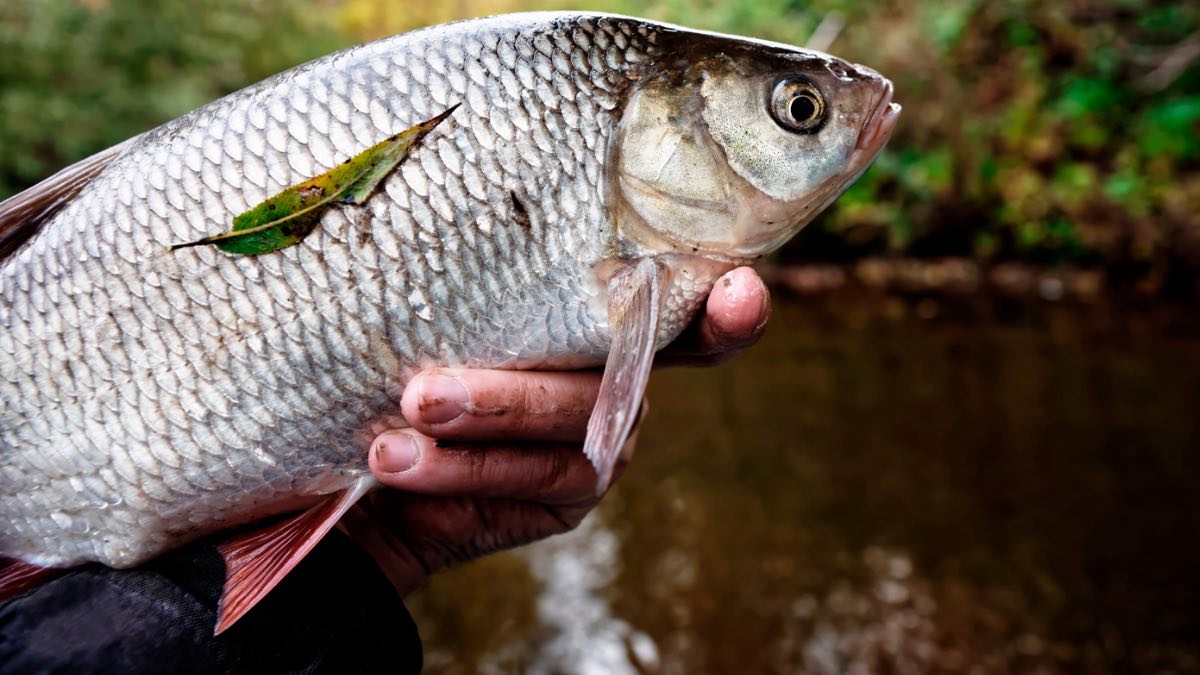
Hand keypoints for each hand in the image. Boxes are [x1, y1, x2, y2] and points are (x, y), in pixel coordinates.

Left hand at [344, 267, 770, 593]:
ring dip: (480, 429)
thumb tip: (428, 220)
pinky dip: (462, 474)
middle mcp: (622, 371)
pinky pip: (534, 481)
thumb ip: (465, 289)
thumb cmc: (406, 359)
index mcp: (602, 311)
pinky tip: (400, 466)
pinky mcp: (574, 493)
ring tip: (398, 434)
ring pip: (568, 425)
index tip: (741, 293)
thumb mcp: (432, 313)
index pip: (682, 297)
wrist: (372, 461)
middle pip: (605, 374)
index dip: (723, 305)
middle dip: (509, 391)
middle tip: (420, 397)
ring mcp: (606, 435)